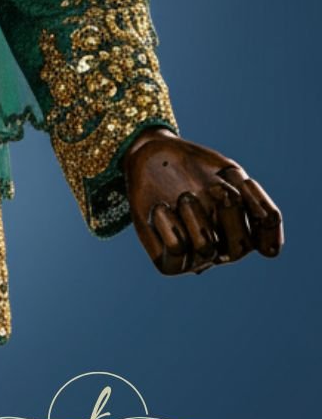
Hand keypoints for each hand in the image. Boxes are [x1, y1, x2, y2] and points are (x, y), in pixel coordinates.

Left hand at [123, 127, 282, 274]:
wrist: (150, 157)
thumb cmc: (193, 167)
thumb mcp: (228, 174)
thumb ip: (252, 199)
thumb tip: (268, 231)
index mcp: (243, 233)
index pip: (267, 244)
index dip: (265, 227)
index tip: (242, 192)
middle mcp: (222, 250)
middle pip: (239, 247)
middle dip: (226, 209)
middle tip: (212, 187)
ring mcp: (196, 258)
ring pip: (207, 248)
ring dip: (194, 214)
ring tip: (183, 196)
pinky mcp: (168, 261)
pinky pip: (176, 248)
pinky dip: (168, 222)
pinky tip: (160, 207)